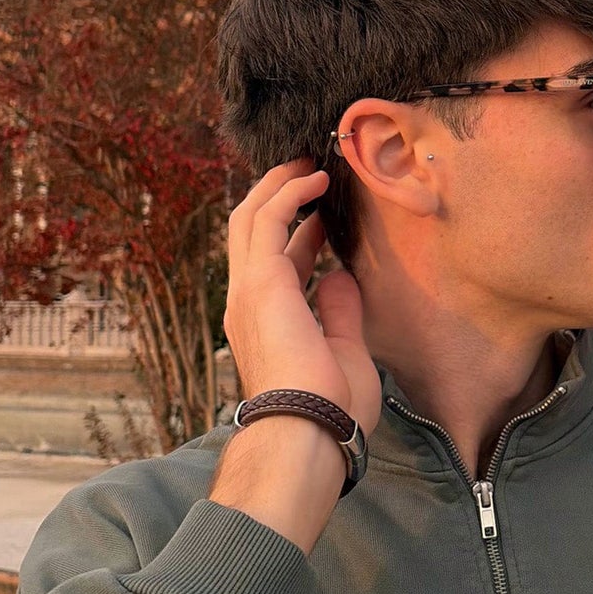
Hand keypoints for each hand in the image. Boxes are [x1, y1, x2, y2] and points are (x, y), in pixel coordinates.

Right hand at [223, 159, 381, 437]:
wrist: (308, 430)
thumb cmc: (331, 407)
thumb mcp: (344, 351)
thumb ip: (339, 311)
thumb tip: (340, 277)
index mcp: (266, 323)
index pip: (276, 266)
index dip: (299, 237)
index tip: (323, 218)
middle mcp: (248, 303)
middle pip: (251, 233)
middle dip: (279, 198)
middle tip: (309, 172)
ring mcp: (249, 291)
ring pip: (251, 218)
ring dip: (281, 186)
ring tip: (311, 164)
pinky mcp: (261, 281)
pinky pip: (268, 221)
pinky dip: (290, 194)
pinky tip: (316, 180)